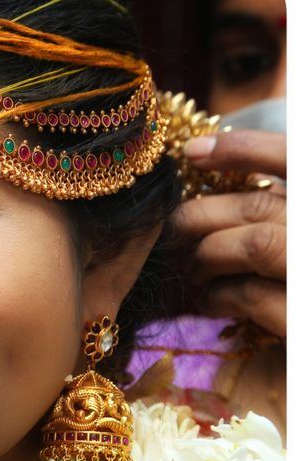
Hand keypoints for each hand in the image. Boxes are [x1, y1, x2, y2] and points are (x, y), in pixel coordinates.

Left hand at [174, 129, 285, 337]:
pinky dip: (220, 295)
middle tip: (171, 232)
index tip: (192, 151)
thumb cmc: (286, 311)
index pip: (296, 160)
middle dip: (204, 215)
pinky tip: (209, 302)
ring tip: (193, 271)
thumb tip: (203, 175)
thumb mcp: (278, 259)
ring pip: (258, 243)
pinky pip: (254, 294)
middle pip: (264, 206)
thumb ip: (264, 220)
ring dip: (210, 255)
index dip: (248, 149)